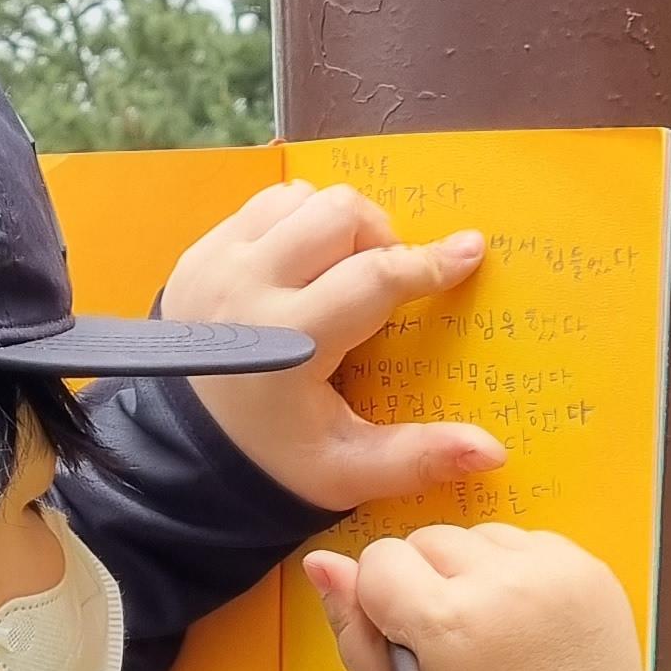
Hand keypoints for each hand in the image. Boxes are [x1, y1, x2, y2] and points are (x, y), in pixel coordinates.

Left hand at [165, 179, 505, 513]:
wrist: (177, 455)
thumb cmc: (271, 462)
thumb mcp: (346, 471)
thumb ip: (419, 458)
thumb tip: (492, 452)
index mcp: (289, 342)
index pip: (374, 277)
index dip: (429, 263)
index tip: (468, 251)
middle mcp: (247, 289)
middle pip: (339, 215)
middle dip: (379, 238)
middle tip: (386, 282)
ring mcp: (216, 264)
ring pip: (301, 198)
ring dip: (338, 225)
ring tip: (345, 272)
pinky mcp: (198, 254)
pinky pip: (264, 205)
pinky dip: (297, 223)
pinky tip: (305, 269)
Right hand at [303, 523, 664, 670]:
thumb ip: (354, 633)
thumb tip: (320, 563)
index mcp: (449, 623)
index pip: (381, 560)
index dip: (379, 600)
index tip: (402, 641)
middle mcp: (507, 585)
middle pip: (430, 540)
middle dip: (424, 582)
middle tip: (447, 647)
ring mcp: (559, 576)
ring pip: (482, 537)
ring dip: (472, 572)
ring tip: (488, 638)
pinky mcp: (595, 577)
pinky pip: (534, 545)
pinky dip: (520, 574)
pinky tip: (524, 629)